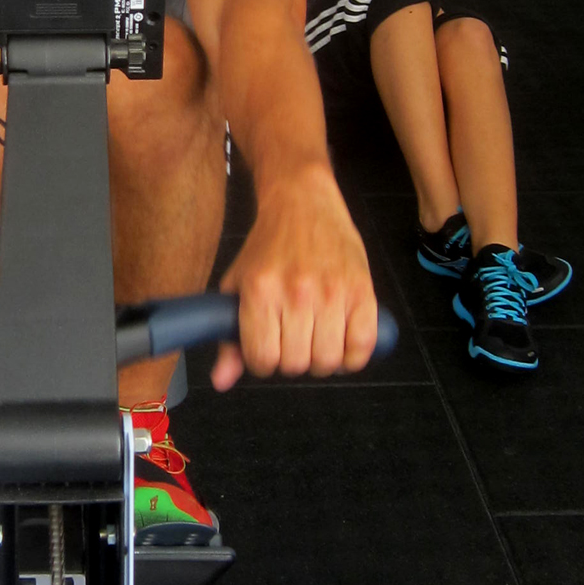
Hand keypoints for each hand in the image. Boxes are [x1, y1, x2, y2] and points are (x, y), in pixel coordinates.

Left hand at [212, 165, 377, 389]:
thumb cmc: (267, 246)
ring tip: (315, 340)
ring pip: (328, 361)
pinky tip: (341, 342)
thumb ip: (229, 337)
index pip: (262, 358)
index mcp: (260, 290)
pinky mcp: (362, 290)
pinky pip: (362, 347)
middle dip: (292, 361)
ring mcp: (332, 291)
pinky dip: (353, 356)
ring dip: (321, 360)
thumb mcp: (237, 283)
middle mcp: (296, 292)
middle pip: (296, 364)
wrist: (303, 202)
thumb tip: (222, 382)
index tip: (267, 349)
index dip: (263, 362)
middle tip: (292, 341)